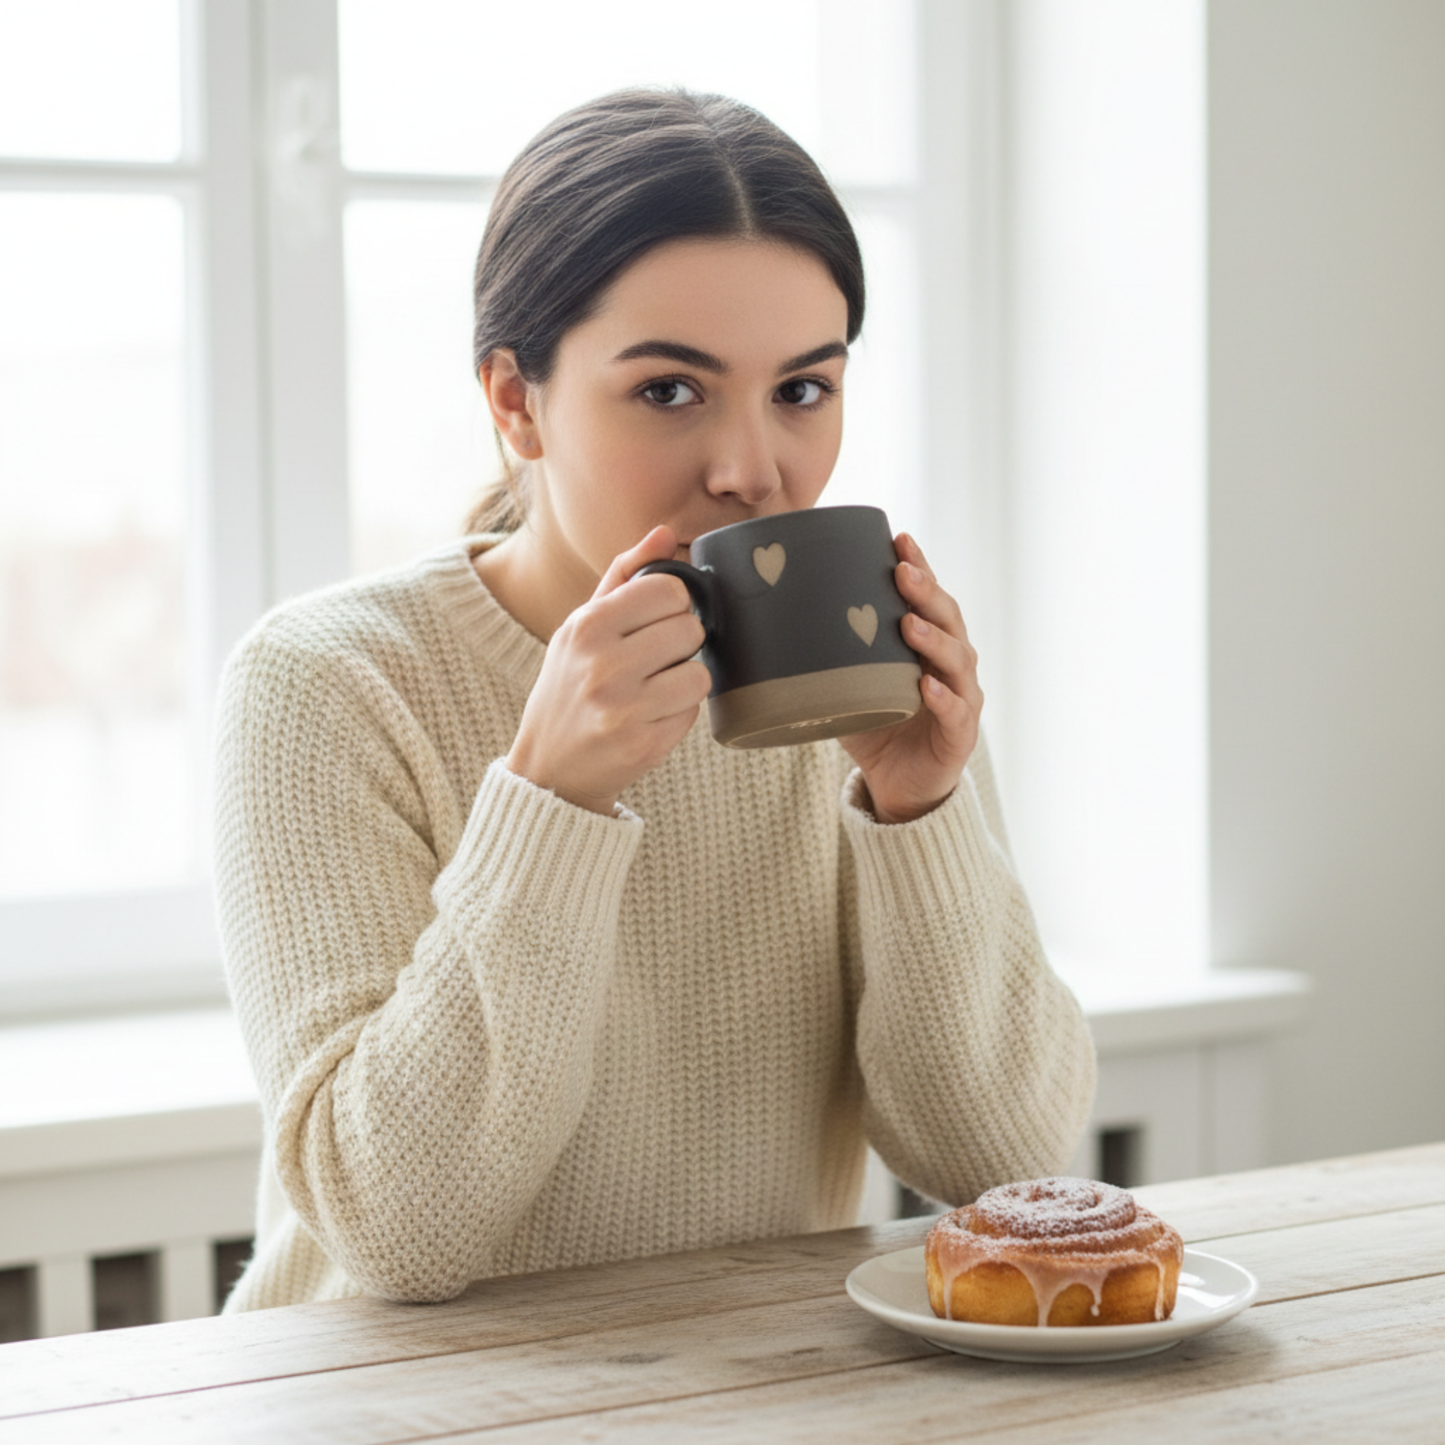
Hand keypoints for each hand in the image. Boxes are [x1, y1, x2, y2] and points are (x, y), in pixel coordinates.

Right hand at [505, 526, 710, 814]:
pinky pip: (693, 713)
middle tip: (654, 660)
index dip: (672, 605)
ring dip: (684, 681)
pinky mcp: (644, 746)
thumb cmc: (569, 686)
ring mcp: (624, 710)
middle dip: (680, 644)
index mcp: (587, 627)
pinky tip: (650, 717)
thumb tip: (663, 532)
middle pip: (690, 630)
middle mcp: (603, 666)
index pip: (669, 591)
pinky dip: (678, 713)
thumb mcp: (581, 626)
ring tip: (654, 689)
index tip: (656, 621)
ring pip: (699, 674)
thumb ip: (622, 575)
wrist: (550, 767)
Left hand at [839, 533, 982, 823]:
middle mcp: (951, 664)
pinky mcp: (959, 736)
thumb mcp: (844, 685)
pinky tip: (926, 687)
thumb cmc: (874, 726)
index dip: (919, 566)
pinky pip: (957, 713)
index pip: (928, 597)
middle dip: (927, 592)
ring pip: (958, 660)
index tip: (898, 538)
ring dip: (934, 639)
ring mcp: (962, 698)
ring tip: (909, 624)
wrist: (899, 787)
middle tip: (903, 571)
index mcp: (928, 643)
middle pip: (948, 619)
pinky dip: (943, 698)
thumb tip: (757, 628)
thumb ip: (820, 656)